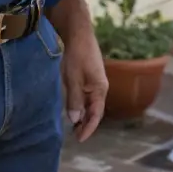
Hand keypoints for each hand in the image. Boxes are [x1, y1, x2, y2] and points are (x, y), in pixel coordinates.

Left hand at [49, 0, 107, 141]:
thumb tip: (76, 120)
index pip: (96, 115)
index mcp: (100, 89)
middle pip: (94, 111)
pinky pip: (86, 95)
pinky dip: (80, 105)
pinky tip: (72, 108)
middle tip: (74, 136)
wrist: (78, 31)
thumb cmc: (77, 54)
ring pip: (90, 104)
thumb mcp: (73, 78)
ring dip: (83, 115)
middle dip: (86, 124)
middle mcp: (100, 87)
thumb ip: (75, 99)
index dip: (88, 128)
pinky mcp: (88, 76)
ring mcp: (94, 81)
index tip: (79, 140)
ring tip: (72, 127)